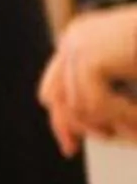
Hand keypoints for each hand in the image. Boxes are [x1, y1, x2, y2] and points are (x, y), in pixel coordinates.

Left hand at [40, 5, 136, 153]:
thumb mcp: (130, 67)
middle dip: (72, 126)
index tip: (72, 145)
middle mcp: (75, 37)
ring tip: (136, 129)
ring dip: (110, 122)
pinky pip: (95, 104)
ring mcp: (79, 45)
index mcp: (82, 37)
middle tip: (89, 146)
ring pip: (78, 106)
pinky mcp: (90, 58)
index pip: (56, 84)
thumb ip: (106, 87)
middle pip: (54, 96)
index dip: (62, 118)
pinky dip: (121, 117)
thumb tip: (82, 124)